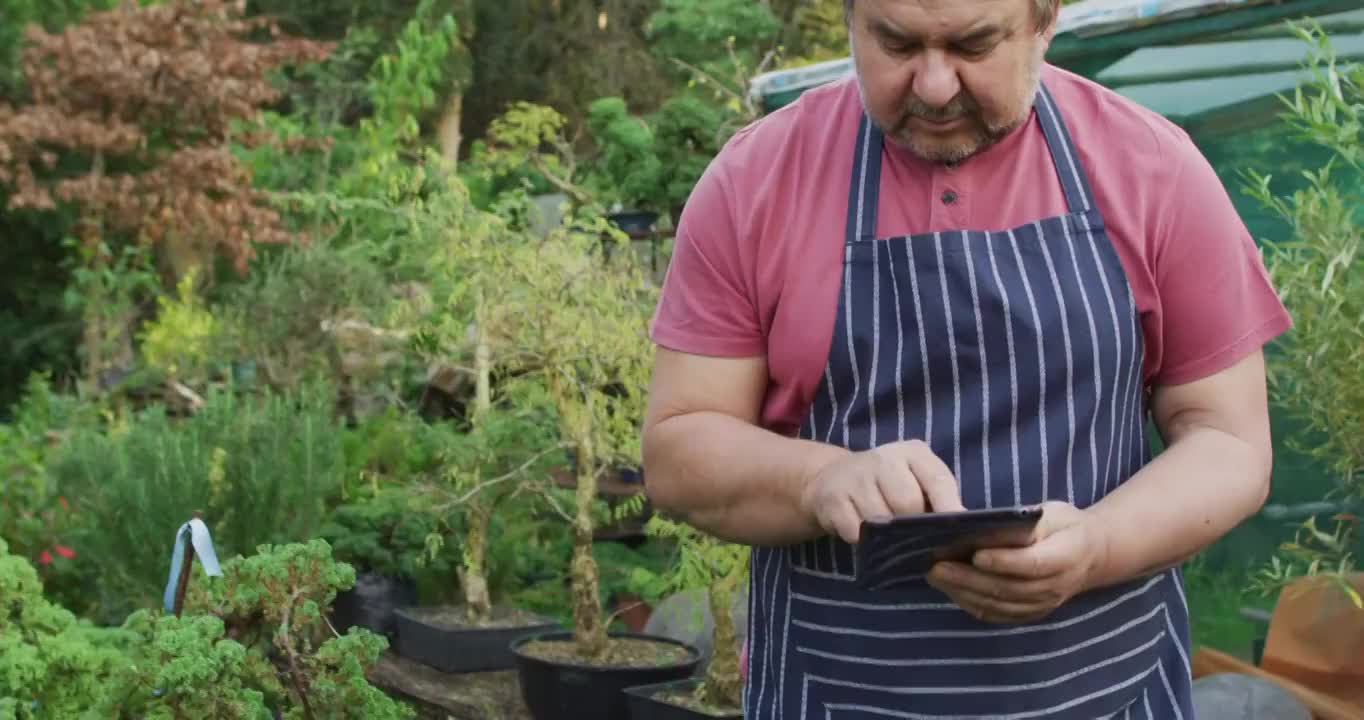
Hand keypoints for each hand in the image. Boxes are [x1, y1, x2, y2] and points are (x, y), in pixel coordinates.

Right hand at [799, 439, 965, 543]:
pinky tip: (863, 533)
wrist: (832, 478)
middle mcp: (884, 458)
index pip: (937, 480)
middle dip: (911, 525)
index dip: (949, 507)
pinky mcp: (832, 498)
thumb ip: (938, 498)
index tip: (956, 532)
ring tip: (885, 534)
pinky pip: (855, 531)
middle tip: (910, 535)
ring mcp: (855, 476)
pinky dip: (862, 540)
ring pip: (880, 520)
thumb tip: (962, 527)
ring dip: (885, 536)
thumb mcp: (916, 480)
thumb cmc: (888, 484)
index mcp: (913, 453)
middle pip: (908, 503)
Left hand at [925, 501, 1108, 623]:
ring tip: (935, 576)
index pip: (1032, 563)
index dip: (1004, 561)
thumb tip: (986, 527)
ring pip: (1000, 605)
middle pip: (1009, 588)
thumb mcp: (1052, 514)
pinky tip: (950, 590)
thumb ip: (1026, 523)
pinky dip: (972, 603)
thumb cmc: (1064, 527)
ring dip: (964, 592)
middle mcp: (1057, 586)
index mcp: (1067, 556)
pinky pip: (999, 614)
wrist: (1091, 557)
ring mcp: (1044, 605)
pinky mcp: (1031, 614)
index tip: (975, 554)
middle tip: (937, 566)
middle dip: (969, 578)